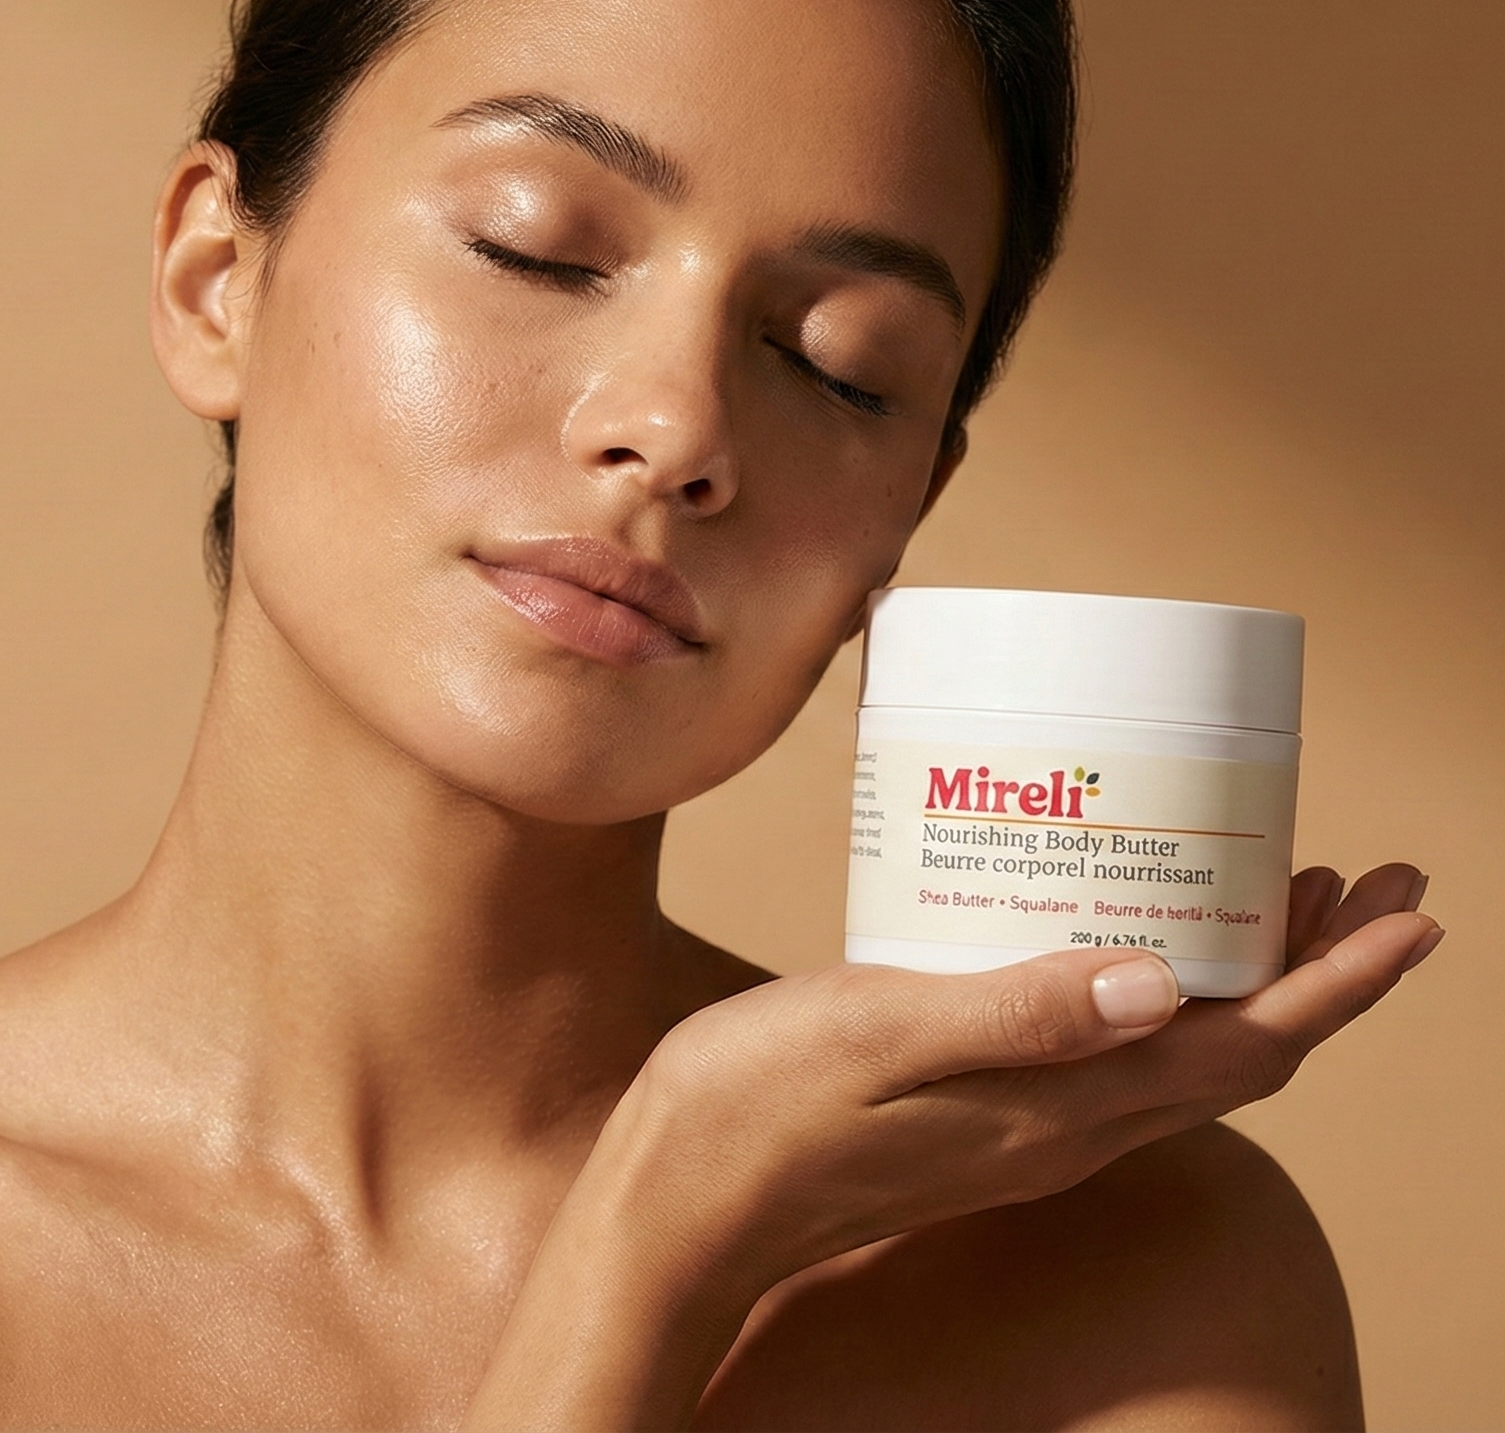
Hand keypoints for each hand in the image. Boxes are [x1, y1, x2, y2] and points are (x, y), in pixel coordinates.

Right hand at [467, 862, 1438, 1429]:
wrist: (678, 1208)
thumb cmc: (752, 1115)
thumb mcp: (874, 1038)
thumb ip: (1016, 1015)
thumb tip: (1163, 986)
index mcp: (1050, 1111)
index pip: (1240, 1051)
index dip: (1337, 985)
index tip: (1407, 913)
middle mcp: (1059, 1127)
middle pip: (1236, 1053)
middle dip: (1318, 972)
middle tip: (1365, 879)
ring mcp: (1023, 1124)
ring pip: (1183, 1054)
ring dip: (1252, 979)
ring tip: (1281, 895)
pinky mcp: (982, 1104)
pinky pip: (1113, 1050)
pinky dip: (1165, 990)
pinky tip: (1133, 935)